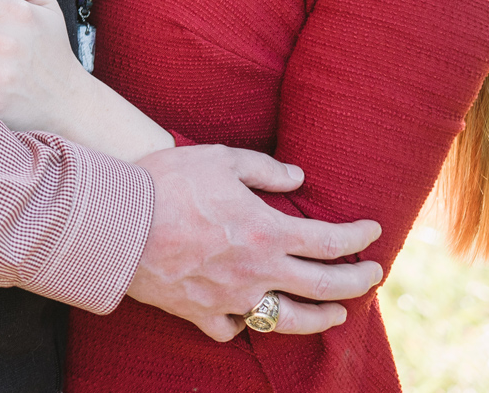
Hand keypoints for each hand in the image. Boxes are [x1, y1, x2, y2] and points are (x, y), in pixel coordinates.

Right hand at [130, 145, 382, 339]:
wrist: (114, 223)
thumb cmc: (166, 184)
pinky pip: (233, 328)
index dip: (360, 237)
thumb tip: (297, 177)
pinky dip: (245, 324)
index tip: (373, 231)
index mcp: (268, 232)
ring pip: (291, 321)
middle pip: (326, 287)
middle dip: (358, 282)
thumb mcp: (218, 159)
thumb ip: (264, 169)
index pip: (332, 241)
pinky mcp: (202, 313)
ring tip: (336, 314)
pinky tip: (250, 316)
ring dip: (322, 318)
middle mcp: (260, 272)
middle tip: (374, 276)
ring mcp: (233, 299)